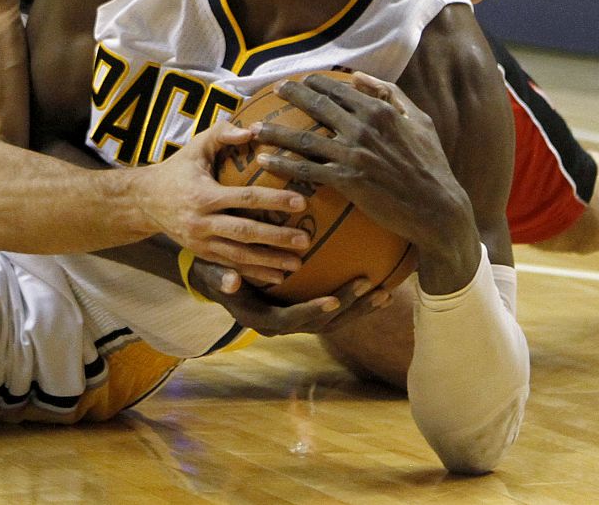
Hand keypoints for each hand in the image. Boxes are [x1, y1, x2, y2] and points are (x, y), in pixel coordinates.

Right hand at [131, 122, 312, 282]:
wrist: (144, 201)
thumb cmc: (177, 169)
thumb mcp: (195, 147)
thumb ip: (221, 134)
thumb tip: (252, 131)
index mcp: (203, 195)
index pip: (245, 198)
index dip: (274, 200)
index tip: (301, 202)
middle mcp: (201, 221)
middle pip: (245, 232)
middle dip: (276, 238)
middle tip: (305, 240)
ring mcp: (200, 242)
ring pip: (238, 255)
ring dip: (269, 262)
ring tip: (297, 264)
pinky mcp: (200, 253)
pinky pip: (230, 265)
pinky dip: (253, 273)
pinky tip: (276, 277)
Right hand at [187, 257, 392, 336]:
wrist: (219, 282)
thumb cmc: (216, 273)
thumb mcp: (214, 274)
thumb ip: (221, 278)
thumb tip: (230, 280)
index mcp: (262, 320)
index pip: (291, 320)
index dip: (312, 311)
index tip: (333, 301)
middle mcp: (283, 326)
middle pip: (321, 324)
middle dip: (347, 307)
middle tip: (368, 285)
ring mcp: (297, 321)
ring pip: (335, 322)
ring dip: (360, 309)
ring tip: (385, 292)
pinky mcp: (307, 312)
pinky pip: (336, 312)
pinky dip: (358, 303)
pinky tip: (380, 288)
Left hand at [253, 72, 477, 286]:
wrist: (438, 208)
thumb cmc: (431, 165)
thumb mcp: (420, 122)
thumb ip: (391, 95)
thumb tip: (360, 77)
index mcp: (381, 110)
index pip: (340, 89)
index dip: (315, 82)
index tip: (301, 81)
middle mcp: (363, 128)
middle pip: (317, 106)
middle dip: (292, 95)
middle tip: (274, 90)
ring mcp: (353, 154)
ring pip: (304, 138)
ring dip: (276, 131)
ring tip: (255, 128)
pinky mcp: (347, 181)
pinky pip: (307, 170)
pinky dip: (283, 165)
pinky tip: (265, 163)